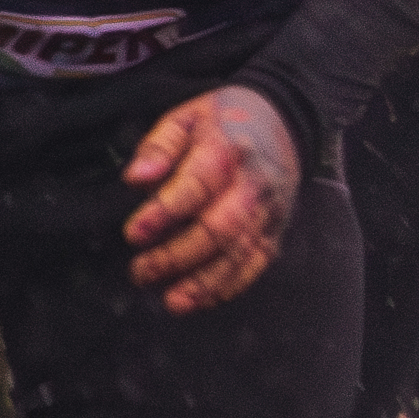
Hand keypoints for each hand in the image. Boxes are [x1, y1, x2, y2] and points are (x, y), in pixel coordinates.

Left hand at [121, 86, 305, 312]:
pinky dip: (229, 286)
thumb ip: (158, 146)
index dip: (165, 212)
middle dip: (179, 255)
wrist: (284, 120)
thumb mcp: (186, 117)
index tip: (134, 233)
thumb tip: (137, 178)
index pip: (198, 184)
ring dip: (205, 281)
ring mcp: (269, 210)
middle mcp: (254, 183)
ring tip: (172, 300)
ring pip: (240, 252)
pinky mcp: (276, 229)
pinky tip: (200, 300)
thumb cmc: (225, 120)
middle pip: (221, 227)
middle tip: (141, 270)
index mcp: (228, 149)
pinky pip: (256, 264)